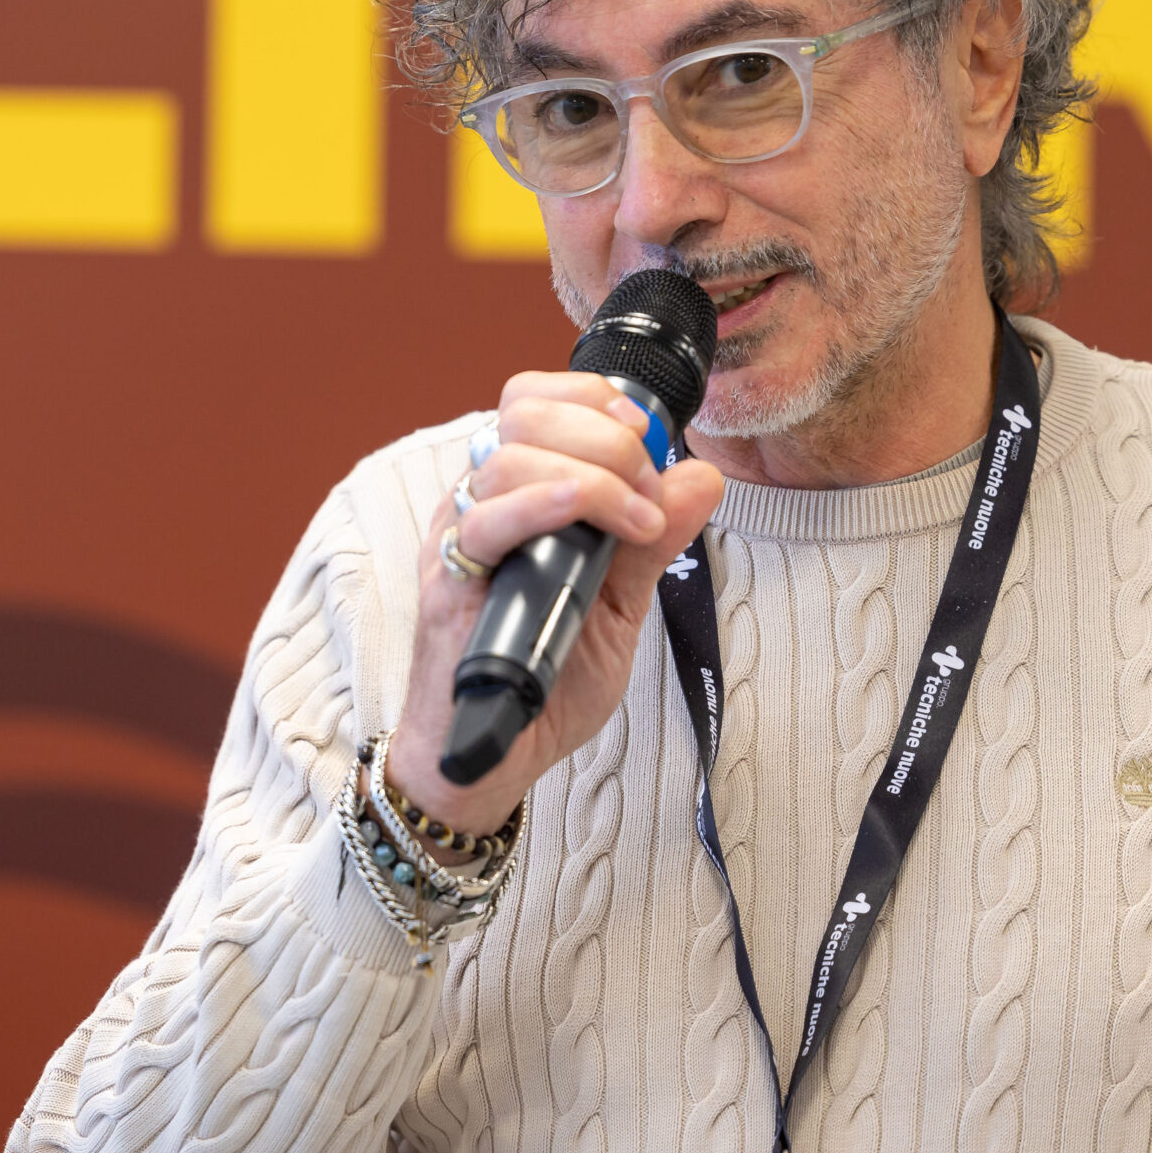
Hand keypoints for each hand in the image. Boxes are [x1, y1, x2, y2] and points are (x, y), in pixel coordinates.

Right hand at [387, 371, 723, 836]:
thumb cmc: (548, 677)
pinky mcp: (449, 581)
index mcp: (519, 493)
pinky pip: (487, 519)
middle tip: (649, 488)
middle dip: (605, 433)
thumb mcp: (622, 603)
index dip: (593, 397)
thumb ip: (655, 540)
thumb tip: (702, 476)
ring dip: (594, 472)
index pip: (536, 399)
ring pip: (511, 455)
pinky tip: (594, 517)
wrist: (499, 755)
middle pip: (524, 411)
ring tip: (639, 521)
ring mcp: (461, 538)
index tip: (646, 432)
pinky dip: (549, 502)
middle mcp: (482, 503)